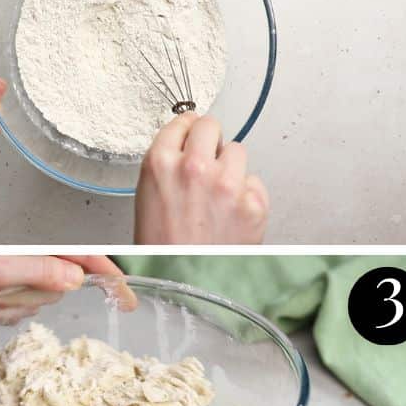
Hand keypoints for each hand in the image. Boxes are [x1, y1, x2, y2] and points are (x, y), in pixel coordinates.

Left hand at [0, 255, 122, 303]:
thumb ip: (39, 271)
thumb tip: (76, 278)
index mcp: (27, 249)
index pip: (83, 257)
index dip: (109, 276)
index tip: (128, 297)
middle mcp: (21, 258)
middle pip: (59, 284)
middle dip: (37, 299)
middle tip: (1, 301)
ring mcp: (7, 272)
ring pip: (36, 299)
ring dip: (14, 307)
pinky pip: (14, 306)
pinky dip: (0, 312)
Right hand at [135, 113, 269, 244]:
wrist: (185, 283)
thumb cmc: (164, 246)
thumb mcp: (150, 195)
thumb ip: (169, 163)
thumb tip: (190, 141)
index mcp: (161, 163)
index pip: (184, 122)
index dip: (189, 132)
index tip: (193, 137)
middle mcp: (195, 167)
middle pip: (212, 126)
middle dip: (211, 142)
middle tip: (209, 164)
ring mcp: (228, 184)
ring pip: (237, 151)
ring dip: (231, 168)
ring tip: (219, 197)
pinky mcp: (254, 202)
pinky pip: (255, 181)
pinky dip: (248, 195)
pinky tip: (232, 214)